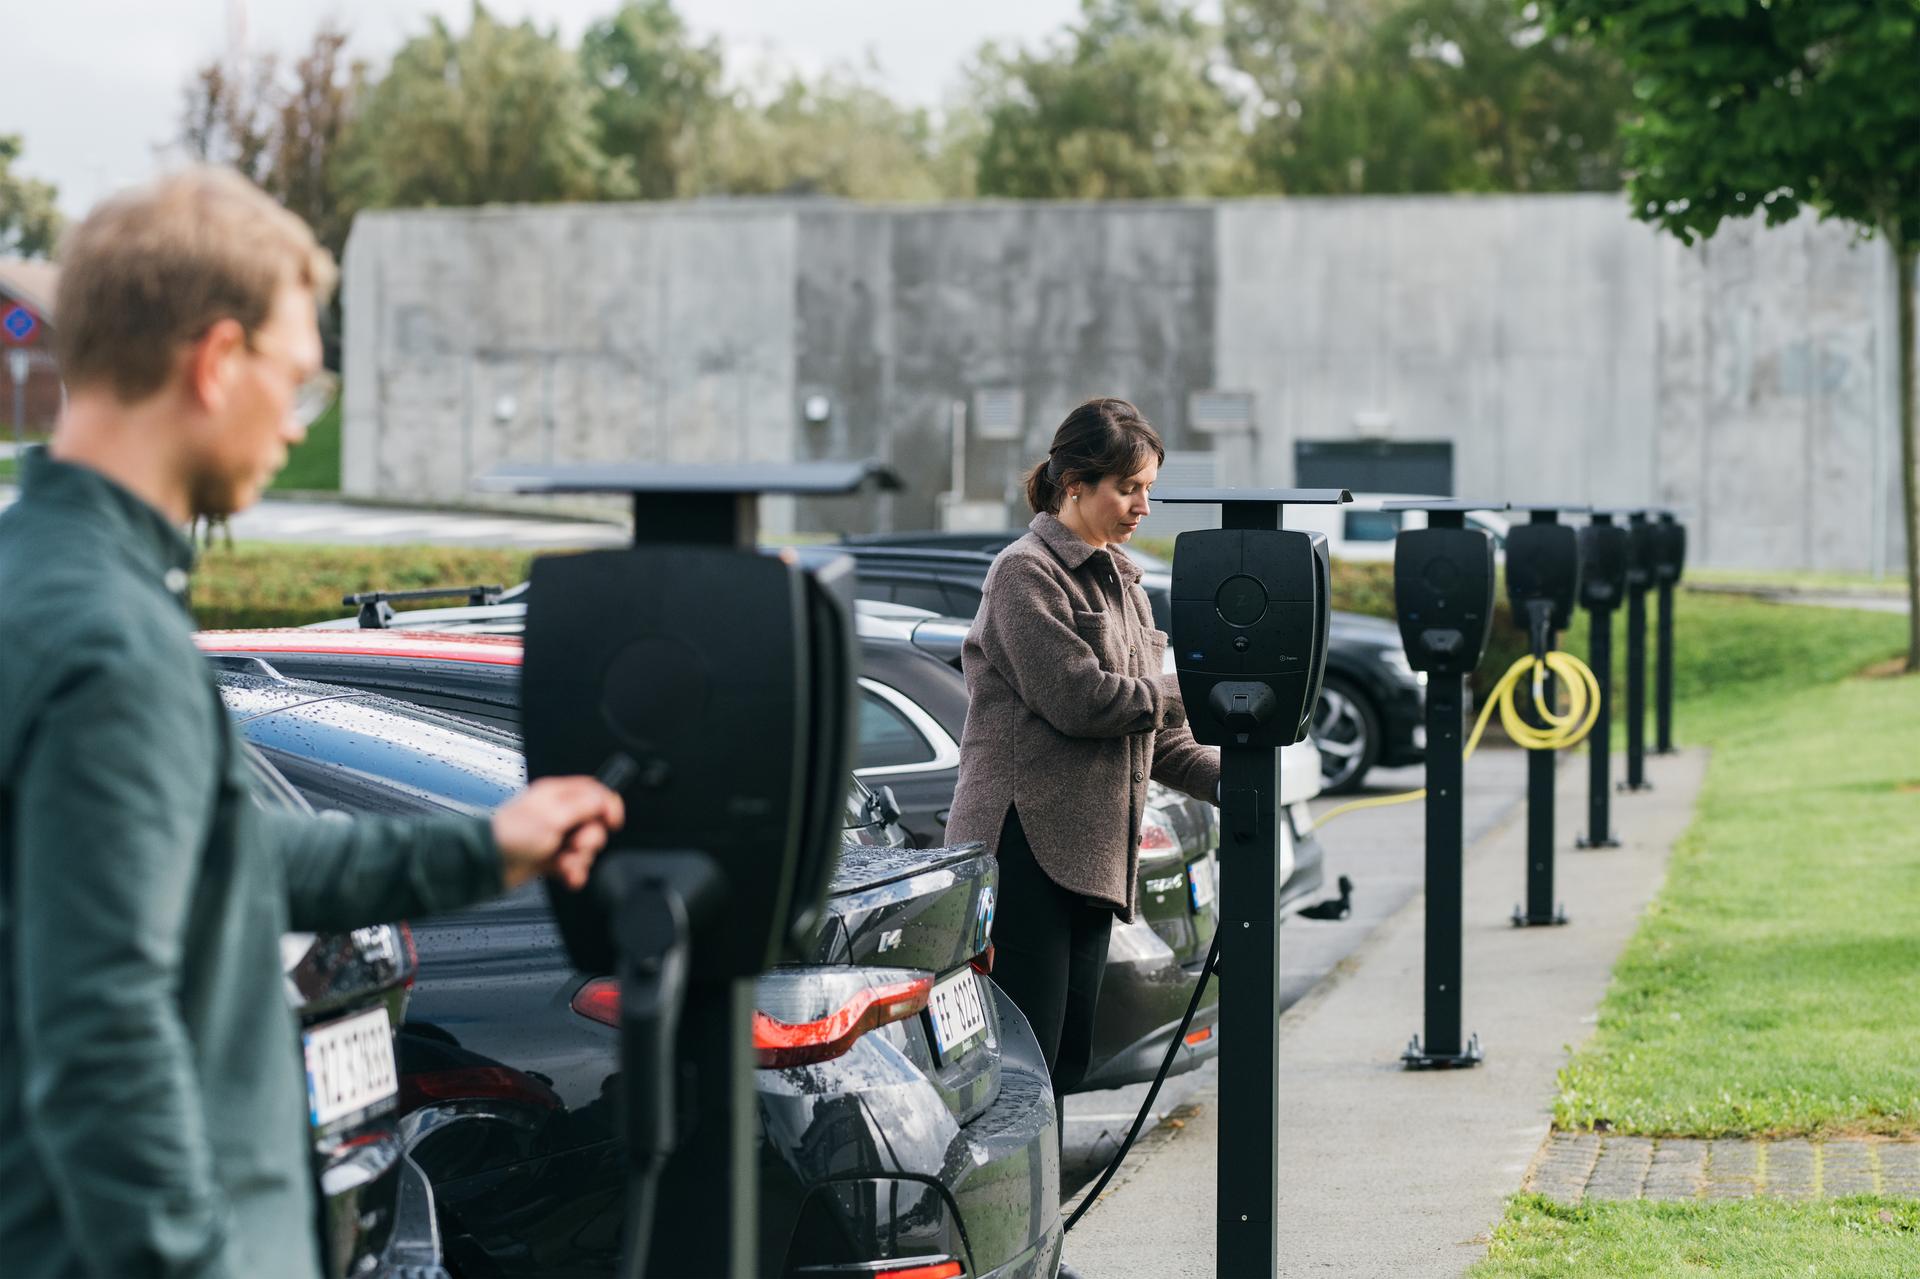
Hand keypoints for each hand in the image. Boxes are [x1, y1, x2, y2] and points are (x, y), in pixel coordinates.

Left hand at [492, 777, 625, 890]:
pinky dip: (574, 872)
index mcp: (557, 795)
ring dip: (580, 859)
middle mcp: (558, 813)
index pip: (594, 792)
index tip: (612, 822)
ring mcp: (554, 836)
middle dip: (590, 839)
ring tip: (566, 863)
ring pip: (585, 847)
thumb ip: (584, 806)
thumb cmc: (510, 834)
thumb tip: (607, 800)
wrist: (487, 863)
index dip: (608, 805)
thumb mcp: (554, 816)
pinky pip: (574, 864)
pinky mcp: (550, 857)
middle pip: (593, 823)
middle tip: (576, 844)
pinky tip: (568, 875)